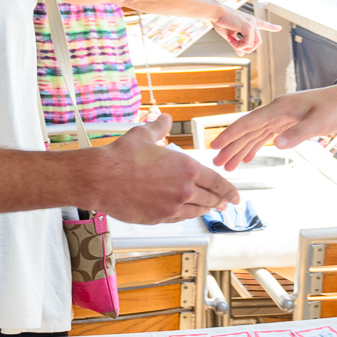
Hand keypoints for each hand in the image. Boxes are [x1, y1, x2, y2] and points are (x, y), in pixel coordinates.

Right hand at [80, 114, 238, 222]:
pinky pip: (178, 218)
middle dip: (221, 201)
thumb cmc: (120, 157)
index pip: (217, 182)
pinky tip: (186, 213)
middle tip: (227, 203)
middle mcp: (183, 189)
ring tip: (210, 209)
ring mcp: (171, 206)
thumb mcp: (144, 134)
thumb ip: (159, 126)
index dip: (229, 190)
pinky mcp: (158, 218)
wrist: (101, 178)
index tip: (235, 195)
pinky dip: (186, 215)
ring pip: (196, 211)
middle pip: (211, 199)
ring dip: (205, 209)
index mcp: (186, 168)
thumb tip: (164, 118)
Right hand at [210, 84, 336, 167]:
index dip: (230, 134)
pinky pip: (265, 136)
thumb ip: (298, 134)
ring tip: (228, 165)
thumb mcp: (319, 122)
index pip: (249, 122)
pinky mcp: (288, 124)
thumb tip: (276, 145)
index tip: (215, 146)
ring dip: (241, 150)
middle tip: (216, 163)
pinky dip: (254, 147)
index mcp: (279, 108)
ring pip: (254, 135)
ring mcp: (281, 118)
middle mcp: (276, 111)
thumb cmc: (335, 108)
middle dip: (231, 147)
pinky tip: (248, 157)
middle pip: (247, 130)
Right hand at [211, 7, 276, 54]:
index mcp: (248, 21)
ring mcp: (251, 24)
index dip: (271, 27)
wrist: (216, 13)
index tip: (279, 28)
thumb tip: (241, 54)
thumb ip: (236, 45)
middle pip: (258, 42)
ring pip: (253, 44)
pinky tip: (232, 40)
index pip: (263, 24)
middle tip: (236, 47)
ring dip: (241, 47)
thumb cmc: (220, 21)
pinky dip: (239, 45)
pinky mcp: (248, 27)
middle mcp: (252, 21)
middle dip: (248, 48)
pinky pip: (247, 43)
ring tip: (231, 41)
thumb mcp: (229, 35)